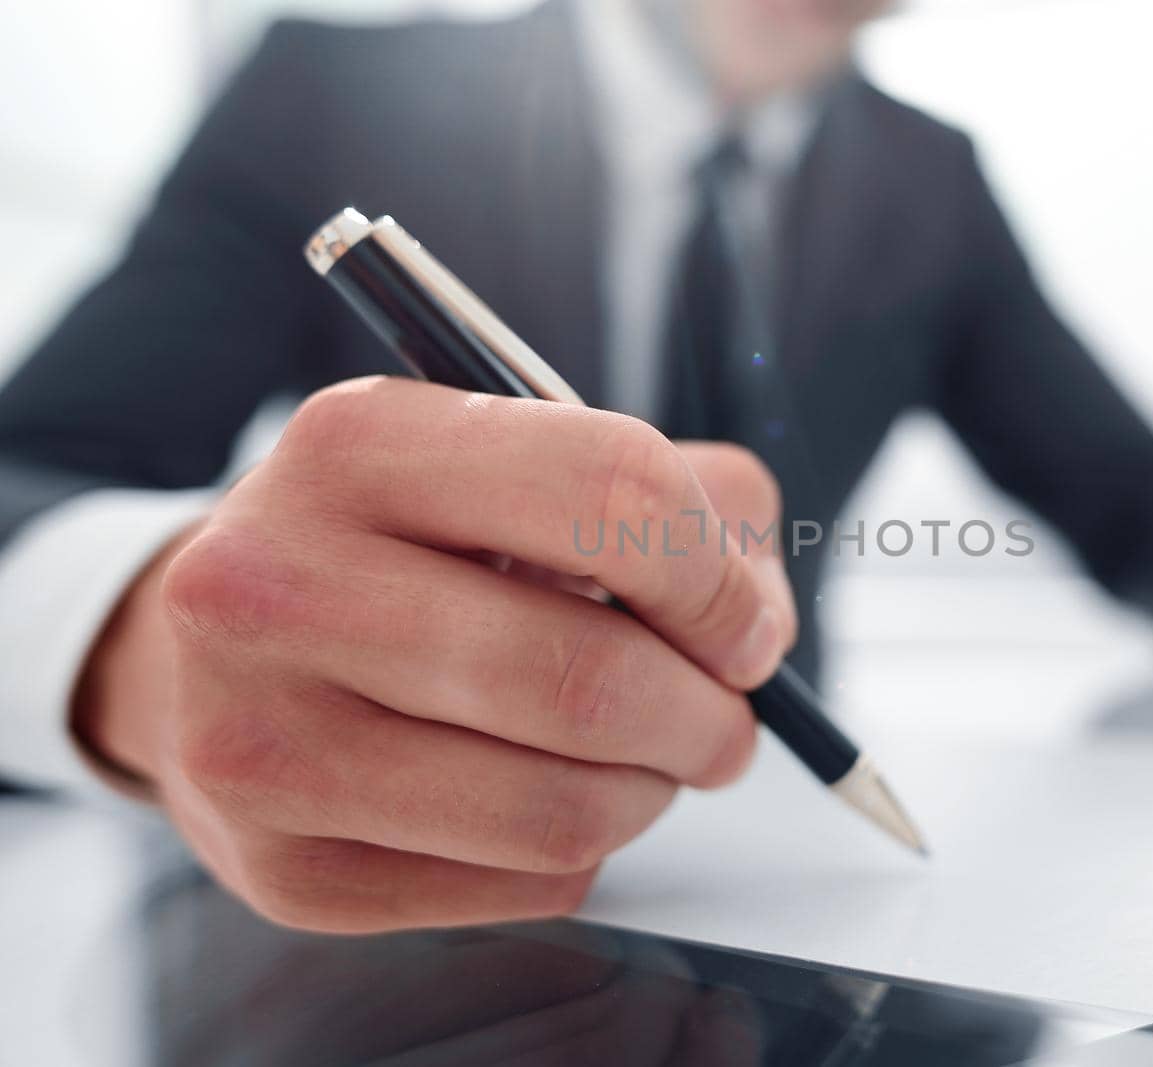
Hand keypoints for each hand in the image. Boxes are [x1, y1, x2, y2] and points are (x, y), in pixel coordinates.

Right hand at [73, 377, 796, 930]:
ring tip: (643, 759)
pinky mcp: (284, 868)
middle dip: (706, 718)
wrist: (208, 653)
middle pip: (586, 679)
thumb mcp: (527, 460)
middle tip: (722, 723)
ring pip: (561, 809)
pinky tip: (544, 794)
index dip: (716, 578)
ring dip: (651, 793)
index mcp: (357, 443)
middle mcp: (275, 583)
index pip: (610, 492)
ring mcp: (261, 738)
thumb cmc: (408, 549)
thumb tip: (756, 624)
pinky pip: (523, 888)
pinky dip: (580, 851)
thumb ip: (689, 501)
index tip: (742, 631)